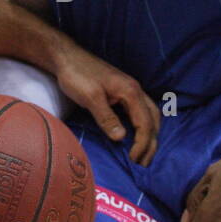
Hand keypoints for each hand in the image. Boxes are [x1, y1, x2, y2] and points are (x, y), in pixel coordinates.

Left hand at [51, 36, 159, 164]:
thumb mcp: (90, 97)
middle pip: (154, 120)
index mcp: (131, 92)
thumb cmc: (77, 75)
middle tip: (143, 164)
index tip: (134, 160)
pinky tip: (136, 135)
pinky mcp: (122, 92)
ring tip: (144, 153)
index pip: (145, 123)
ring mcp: (130, 90)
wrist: (66, 57)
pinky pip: (141, 111)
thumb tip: (121, 139)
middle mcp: (135, 90)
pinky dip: (144, 126)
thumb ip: (106, 118)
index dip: (142, 144)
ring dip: (150, 134)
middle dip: (152, 143)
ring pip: (150, 114)